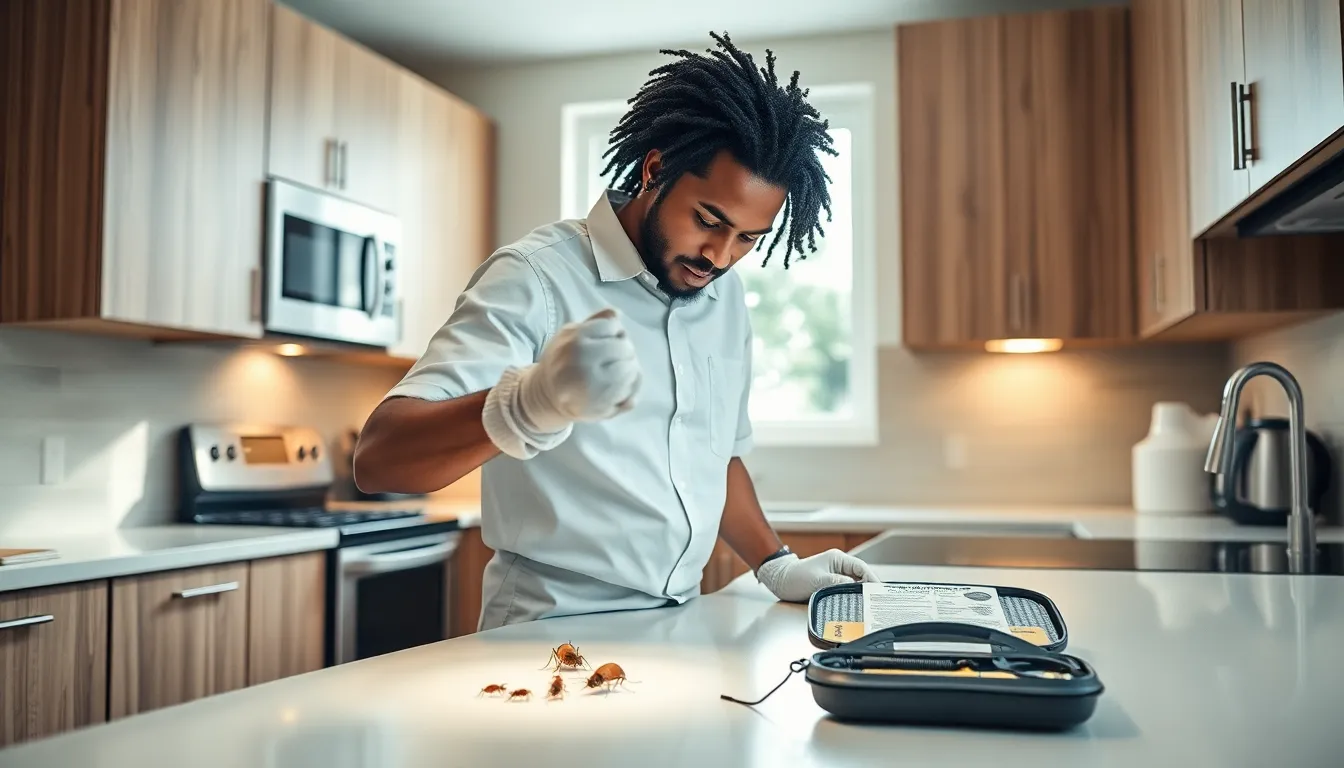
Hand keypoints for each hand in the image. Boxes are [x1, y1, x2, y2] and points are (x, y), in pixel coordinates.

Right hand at [517, 308, 641, 433]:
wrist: (546, 394)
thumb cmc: (562, 360)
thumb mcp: (570, 334)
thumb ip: (594, 322)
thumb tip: (617, 313)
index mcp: (575, 340)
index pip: (613, 327)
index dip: (616, 331)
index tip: (612, 338)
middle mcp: (583, 361)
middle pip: (624, 348)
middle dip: (626, 350)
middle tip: (621, 356)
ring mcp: (593, 386)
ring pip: (630, 371)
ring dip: (631, 369)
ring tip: (623, 371)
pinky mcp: (600, 407)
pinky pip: (629, 395)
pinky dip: (631, 389)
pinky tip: (622, 387)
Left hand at [756, 549, 878, 602]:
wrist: (779, 582)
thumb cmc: (794, 577)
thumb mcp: (818, 580)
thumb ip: (838, 583)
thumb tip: (856, 588)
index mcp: (837, 559)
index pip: (861, 567)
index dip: (872, 579)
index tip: (879, 591)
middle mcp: (838, 566)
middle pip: (861, 576)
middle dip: (869, 588)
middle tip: (877, 601)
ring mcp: (835, 575)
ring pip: (854, 584)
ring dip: (861, 593)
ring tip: (869, 605)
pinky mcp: (831, 584)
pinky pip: (846, 590)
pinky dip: (852, 597)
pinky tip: (856, 605)